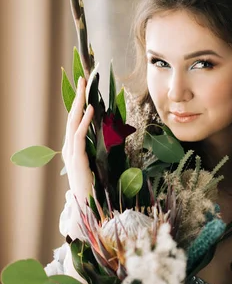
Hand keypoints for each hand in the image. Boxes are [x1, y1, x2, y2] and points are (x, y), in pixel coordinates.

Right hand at [61, 76, 94, 207]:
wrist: (88, 204)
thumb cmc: (95, 187)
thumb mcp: (98, 164)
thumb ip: (100, 152)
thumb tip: (110, 139)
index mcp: (73, 148)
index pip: (74, 120)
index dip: (79, 104)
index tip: (85, 88)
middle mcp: (69, 147)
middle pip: (72, 116)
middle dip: (78, 97)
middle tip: (83, 79)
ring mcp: (71, 152)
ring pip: (73, 121)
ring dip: (80, 103)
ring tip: (85, 87)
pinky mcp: (77, 158)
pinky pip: (79, 135)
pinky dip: (84, 120)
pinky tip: (91, 108)